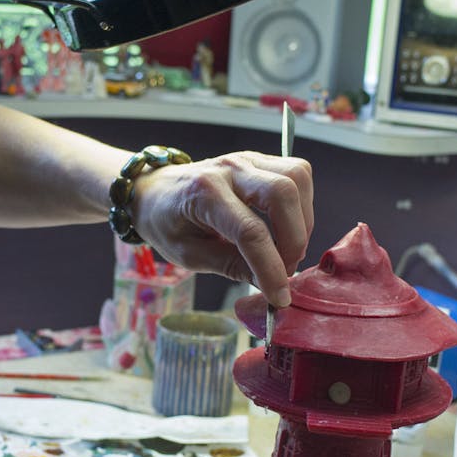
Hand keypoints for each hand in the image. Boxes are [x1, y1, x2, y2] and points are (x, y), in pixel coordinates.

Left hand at [130, 152, 312, 306]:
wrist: (154, 191)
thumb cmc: (166, 223)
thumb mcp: (188, 255)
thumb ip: (229, 266)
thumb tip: (268, 282)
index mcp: (203, 193)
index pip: (250, 231)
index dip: (270, 268)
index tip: (279, 296)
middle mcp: (228, 169)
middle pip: (282, 194)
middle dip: (293, 240)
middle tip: (285, 269)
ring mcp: (246, 160)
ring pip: (297, 179)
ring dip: (303, 221)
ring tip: (288, 250)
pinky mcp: (259, 160)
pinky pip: (297, 174)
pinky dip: (301, 204)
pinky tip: (287, 227)